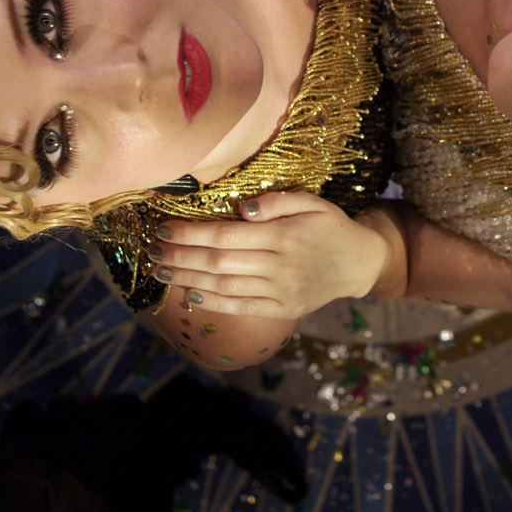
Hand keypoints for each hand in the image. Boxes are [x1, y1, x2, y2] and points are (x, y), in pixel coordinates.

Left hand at [151, 193, 387, 317]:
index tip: (162, 229)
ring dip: (188, 280)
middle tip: (151, 251)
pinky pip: (242, 307)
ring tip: (160, 272)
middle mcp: (278, 267)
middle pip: (218, 263)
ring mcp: (280, 292)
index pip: (225, 236)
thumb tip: (242, 208)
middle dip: (180, 257)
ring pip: (225, 287)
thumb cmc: (331, 225)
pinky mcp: (283, 309)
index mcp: (283, 237)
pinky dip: (214, 303)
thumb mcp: (312, 202)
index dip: (190, 234)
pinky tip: (191, 294)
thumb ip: (278, 202)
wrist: (360, 263)